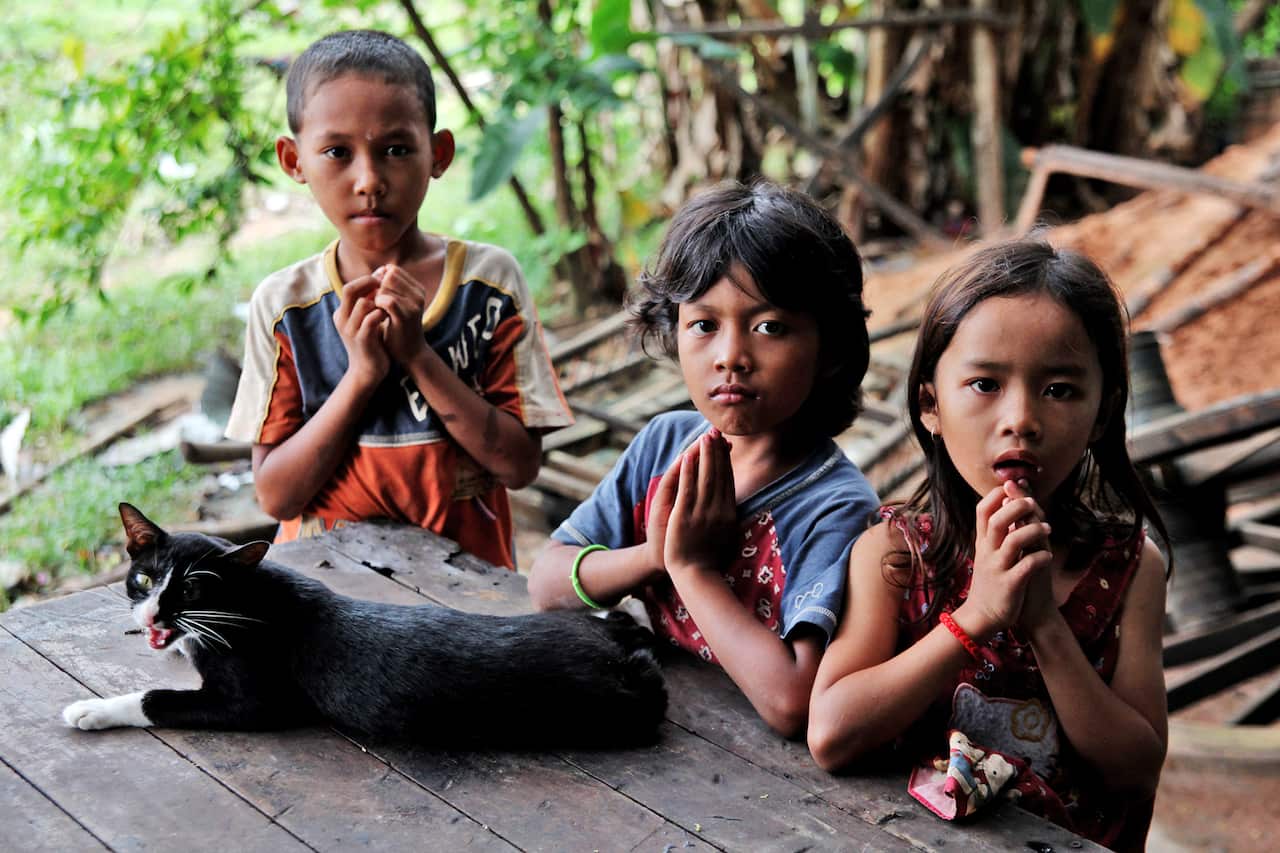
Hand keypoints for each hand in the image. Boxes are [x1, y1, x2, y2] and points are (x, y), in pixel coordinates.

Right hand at [334, 274, 389, 384]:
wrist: (367, 372)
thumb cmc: (371, 343)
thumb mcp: (365, 321)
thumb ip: (367, 304)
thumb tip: (379, 280)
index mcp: (341, 313)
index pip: (349, 287)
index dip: (367, 280)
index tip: (384, 280)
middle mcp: (342, 319)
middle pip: (350, 289)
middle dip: (370, 283)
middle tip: (387, 286)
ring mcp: (350, 329)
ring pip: (363, 303)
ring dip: (380, 300)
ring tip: (389, 304)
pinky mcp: (362, 339)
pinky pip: (372, 318)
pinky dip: (382, 313)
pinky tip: (390, 316)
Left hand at [372, 265, 428, 364]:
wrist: (409, 353)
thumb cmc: (399, 327)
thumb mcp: (397, 304)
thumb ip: (390, 287)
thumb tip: (380, 269)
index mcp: (417, 289)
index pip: (392, 270)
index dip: (378, 279)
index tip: (373, 295)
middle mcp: (419, 294)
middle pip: (389, 275)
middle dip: (376, 286)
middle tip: (372, 302)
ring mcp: (414, 304)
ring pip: (386, 285)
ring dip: (375, 296)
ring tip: (374, 309)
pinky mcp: (406, 316)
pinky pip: (387, 300)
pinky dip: (377, 304)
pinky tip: (375, 314)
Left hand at [662, 430, 737, 575]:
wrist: (695, 574)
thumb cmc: (709, 557)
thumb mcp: (726, 534)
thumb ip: (729, 516)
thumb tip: (734, 504)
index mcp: (729, 513)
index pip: (728, 480)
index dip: (725, 460)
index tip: (724, 444)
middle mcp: (719, 509)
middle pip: (719, 474)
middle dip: (717, 452)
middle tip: (715, 431)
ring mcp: (702, 512)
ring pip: (706, 477)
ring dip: (705, 455)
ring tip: (704, 437)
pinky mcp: (685, 515)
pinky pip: (688, 488)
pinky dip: (689, 470)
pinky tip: (688, 456)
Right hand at [956, 482, 1051, 639]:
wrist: (982, 616)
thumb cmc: (991, 581)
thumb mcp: (987, 554)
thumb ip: (996, 531)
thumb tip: (1006, 503)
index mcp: (982, 542)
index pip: (982, 510)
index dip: (996, 495)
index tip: (1011, 487)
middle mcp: (987, 552)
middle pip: (997, 521)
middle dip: (1016, 507)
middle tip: (1033, 503)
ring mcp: (997, 568)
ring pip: (1013, 541)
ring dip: (1033, 530)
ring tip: (1048, 528)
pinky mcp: (1010, 585)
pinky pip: (1026, 566)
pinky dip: (1039, 558)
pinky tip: (1046, 557)